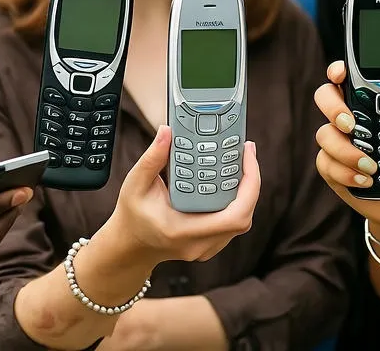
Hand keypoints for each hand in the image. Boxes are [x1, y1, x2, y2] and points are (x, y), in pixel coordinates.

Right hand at [107, 125, 259, 263]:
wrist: (130, 245)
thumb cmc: (132, 215)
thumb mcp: (135, 184)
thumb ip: (152, 158)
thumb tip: (167, 132)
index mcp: (184, 231)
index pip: (236, 216)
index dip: (250, 184)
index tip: (246, 153)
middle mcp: (199, 244)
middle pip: (244, 216)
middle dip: (250, 182)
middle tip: (244, 152)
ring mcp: (206, 248)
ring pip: (241, 221)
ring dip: (245, 191)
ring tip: (239, 162)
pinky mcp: (209, 245)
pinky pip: (232, 223)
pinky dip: (236, 201)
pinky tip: (230, 181)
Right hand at [313, 60, 379, 227]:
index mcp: (367, 103)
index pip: (346, 78)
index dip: (338, 70)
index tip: (341, 73)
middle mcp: (347, 118)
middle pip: (324, 97)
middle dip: (334, 107)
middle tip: (352, 124)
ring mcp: (335, 142)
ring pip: (324, 134)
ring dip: (346, 150)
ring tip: (372, 166)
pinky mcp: (330, 166)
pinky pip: (326, 163)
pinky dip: (346, 173)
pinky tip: (365, 180)